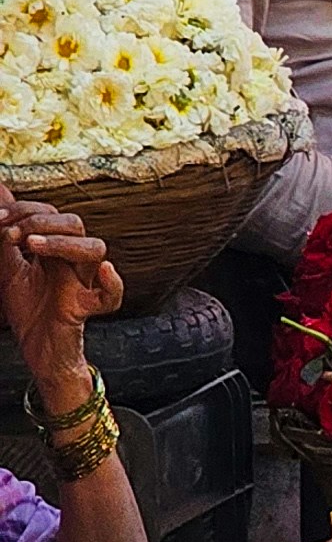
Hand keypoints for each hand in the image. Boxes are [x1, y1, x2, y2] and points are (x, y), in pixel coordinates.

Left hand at [0, 194, 120, 386]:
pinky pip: (109, 298)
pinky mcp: (84, 308)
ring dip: (63, 242)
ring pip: (95, 250)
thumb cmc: (28, 308)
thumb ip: (7, 232)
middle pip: (75, 224)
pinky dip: (111, 285)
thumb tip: (0, 192)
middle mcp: (73, 262)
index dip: (25, 210)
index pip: (52, 214)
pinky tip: (104, 273)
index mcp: (56, 249)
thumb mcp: (8, 264)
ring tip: (32, 245)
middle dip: (40, 221)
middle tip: (12, 234)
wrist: (35, 349)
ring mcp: (82, 283)